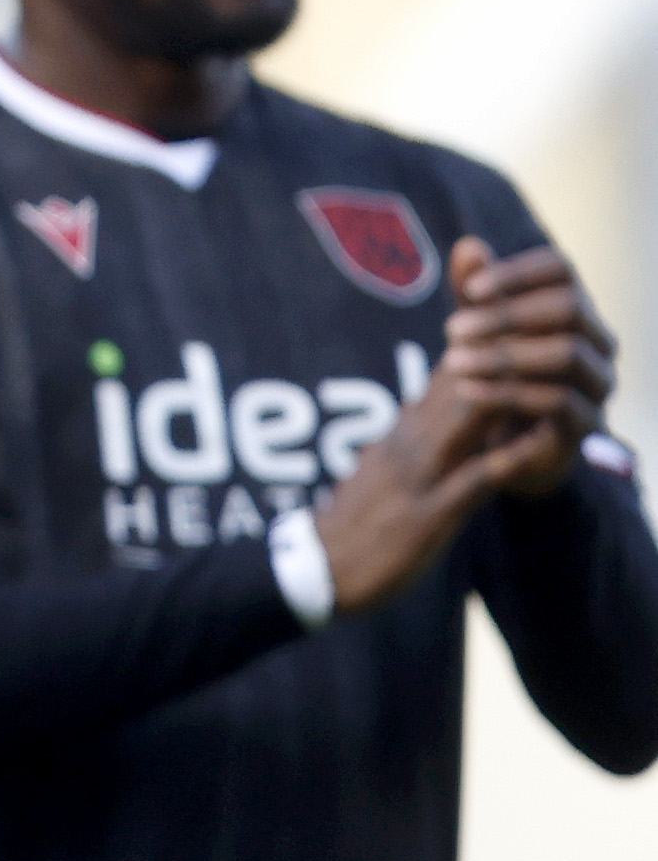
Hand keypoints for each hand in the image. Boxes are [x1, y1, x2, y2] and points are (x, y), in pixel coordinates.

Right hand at [314, 308, 580, 614]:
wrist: (317, 571)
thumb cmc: (356, 523)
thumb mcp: (385, 470)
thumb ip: (421, 439)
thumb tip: (450, 414)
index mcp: (404, 431)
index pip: (450, 371)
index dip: (478, 330)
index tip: (500, 290)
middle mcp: (411, 442)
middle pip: (461, 379)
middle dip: (494, 338)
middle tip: (525, 296)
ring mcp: (420, 475)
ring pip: (469, 417)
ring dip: (506, 384)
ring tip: (543, 353)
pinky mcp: (430, 513)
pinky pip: (476, 479)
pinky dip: (509, 457)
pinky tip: (540, 442)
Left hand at [438, 236, 614, 498]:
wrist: (500, 440)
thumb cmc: (492, 371)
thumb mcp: (475, 328)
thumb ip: (473, 292)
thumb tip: (469, 246)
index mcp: (573, 306)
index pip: (561, 269)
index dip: (518, 273)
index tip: (470, 290)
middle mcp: (597, 340)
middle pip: (569, 308)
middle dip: (508, 315)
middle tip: (451, 329)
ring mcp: (597, 382)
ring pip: (567, 354)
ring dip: (504, 355)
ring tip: (452, 362)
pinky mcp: (586, 422)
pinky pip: (558, 401)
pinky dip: (508, 393)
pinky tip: (467, 390)